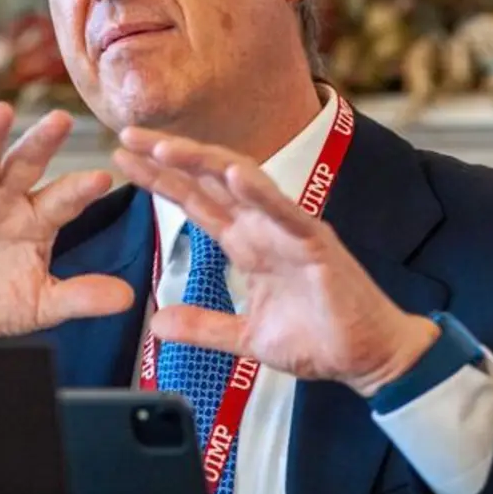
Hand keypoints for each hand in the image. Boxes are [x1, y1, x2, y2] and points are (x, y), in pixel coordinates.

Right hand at [0, 102, 133, 336]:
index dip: (80, 189)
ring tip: (1, 111)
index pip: (65, 200)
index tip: (103, 176)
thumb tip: (128, 298)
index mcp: (39, 219)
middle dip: (43, 143)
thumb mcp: (42, 303)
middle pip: (27, 165)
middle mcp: (7, 200)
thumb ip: (80, 297)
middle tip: (63, 118)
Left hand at [112, 128, 438, 396]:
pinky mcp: (316, 243)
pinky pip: (286, 211)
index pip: (195, 200)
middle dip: (168, 156)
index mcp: (247, 242)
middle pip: (209, 180)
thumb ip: (204, 326)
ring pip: (242, 182)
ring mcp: (290, 230)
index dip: (159, 178)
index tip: (124, 157)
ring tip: (165, 145)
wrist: (368, 358)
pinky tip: (235, 172)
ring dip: (203, 161)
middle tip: (127, 135)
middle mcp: (264, 227)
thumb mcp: (246, 336)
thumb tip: (158, 324)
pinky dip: (261, 192)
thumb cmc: (319, 338)